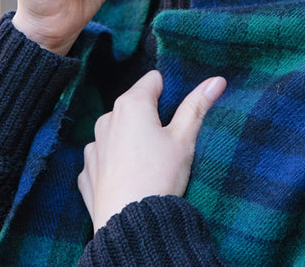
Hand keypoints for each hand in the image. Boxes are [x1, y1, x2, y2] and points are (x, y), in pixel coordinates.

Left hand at [77, 70, 226, 231]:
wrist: (131, 224)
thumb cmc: (160, 177)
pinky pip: (105, 158)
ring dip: (131, 140)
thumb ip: (197, 106)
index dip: (169, 94)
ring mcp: (94, 146)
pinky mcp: (87, 171)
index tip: (177, 117)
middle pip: (134, 106)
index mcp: (131, 105)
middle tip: (167, 145)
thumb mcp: (184, 139)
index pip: (153, 80)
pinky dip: (116, 164)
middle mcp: (106, 119)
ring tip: (149, 165)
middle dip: (150, 118)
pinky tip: (131, 180)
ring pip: (118, 132)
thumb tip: (216, 80)